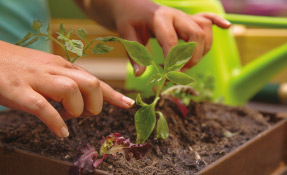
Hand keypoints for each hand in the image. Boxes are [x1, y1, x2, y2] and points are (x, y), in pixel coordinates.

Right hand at [0, 41, 134, 136]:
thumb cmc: (21, 67)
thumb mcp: (50, 71)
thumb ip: (67, 83)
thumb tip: (83, 103)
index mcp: (64, 67)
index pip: (95, 80)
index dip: (114, 94)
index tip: (128, 104)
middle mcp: (55, 70)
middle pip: (91, 84)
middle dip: (95, 104)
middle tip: (83, 113)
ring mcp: (37, 79)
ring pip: (71, 91)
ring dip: (76, 110)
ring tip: (67, 117)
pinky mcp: (19, 90)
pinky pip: (43, 107)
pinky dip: (55, 121)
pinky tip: (60, 132)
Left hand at [110, 0, 230, 74]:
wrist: (134, 6)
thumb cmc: (130, 20)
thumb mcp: (126, 35)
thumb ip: (134, 55)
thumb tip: (140, 74)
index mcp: (160, 18)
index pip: (171, 41)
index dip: (172, 61)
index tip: (168, 76)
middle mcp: (177, 15)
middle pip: (196, 35)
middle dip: (191, 58)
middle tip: (178, 73)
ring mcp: (185, 16)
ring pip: (204, 31)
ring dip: (201, 51)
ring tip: (186, 65)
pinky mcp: (189, 18)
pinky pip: (208, 17)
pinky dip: (218, 22)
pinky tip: (227, 27)